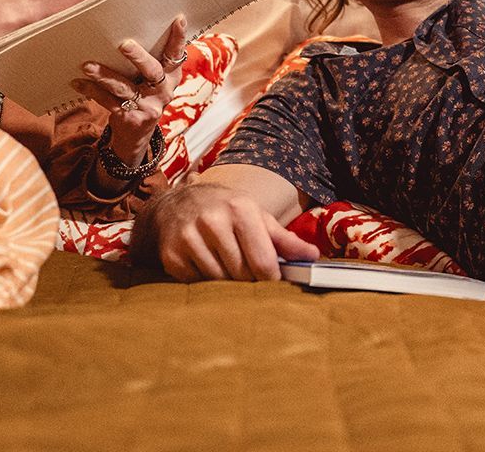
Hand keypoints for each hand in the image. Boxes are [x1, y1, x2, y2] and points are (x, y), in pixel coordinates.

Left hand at [71, 14, 187, 167]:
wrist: (136, 134)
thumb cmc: (142, 93)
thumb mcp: (152, 78)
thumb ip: (149, 56)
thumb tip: (127, 23)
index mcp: (171, 76)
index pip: (176, 54)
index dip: (179, 38)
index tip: (178, 19)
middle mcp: (163, 91)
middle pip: (153, 71)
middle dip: (139, 57)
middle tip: (124, 44)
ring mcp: (148, 106)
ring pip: (125, 88)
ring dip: (105, 75)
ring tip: (87, 66)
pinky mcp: (130, 118)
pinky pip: (108, 102)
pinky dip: (92, 90)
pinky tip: (78, 82)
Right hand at [149, 182, 319, 282]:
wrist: (176, 202)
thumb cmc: (225, 210)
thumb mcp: (256, 215)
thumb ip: (284, 239)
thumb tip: (313, 257)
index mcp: (239, 209)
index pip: (263, 263)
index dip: (271, 279)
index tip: (271, 281)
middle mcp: (212, 220)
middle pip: (242, 276)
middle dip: (248, 280)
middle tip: (246, 271)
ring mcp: (188, 237)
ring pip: (219, 282)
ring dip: (226, 281)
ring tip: (224, 264)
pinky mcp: (171, 254)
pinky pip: (197, 283)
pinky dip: (204, 280)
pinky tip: (204, 262)